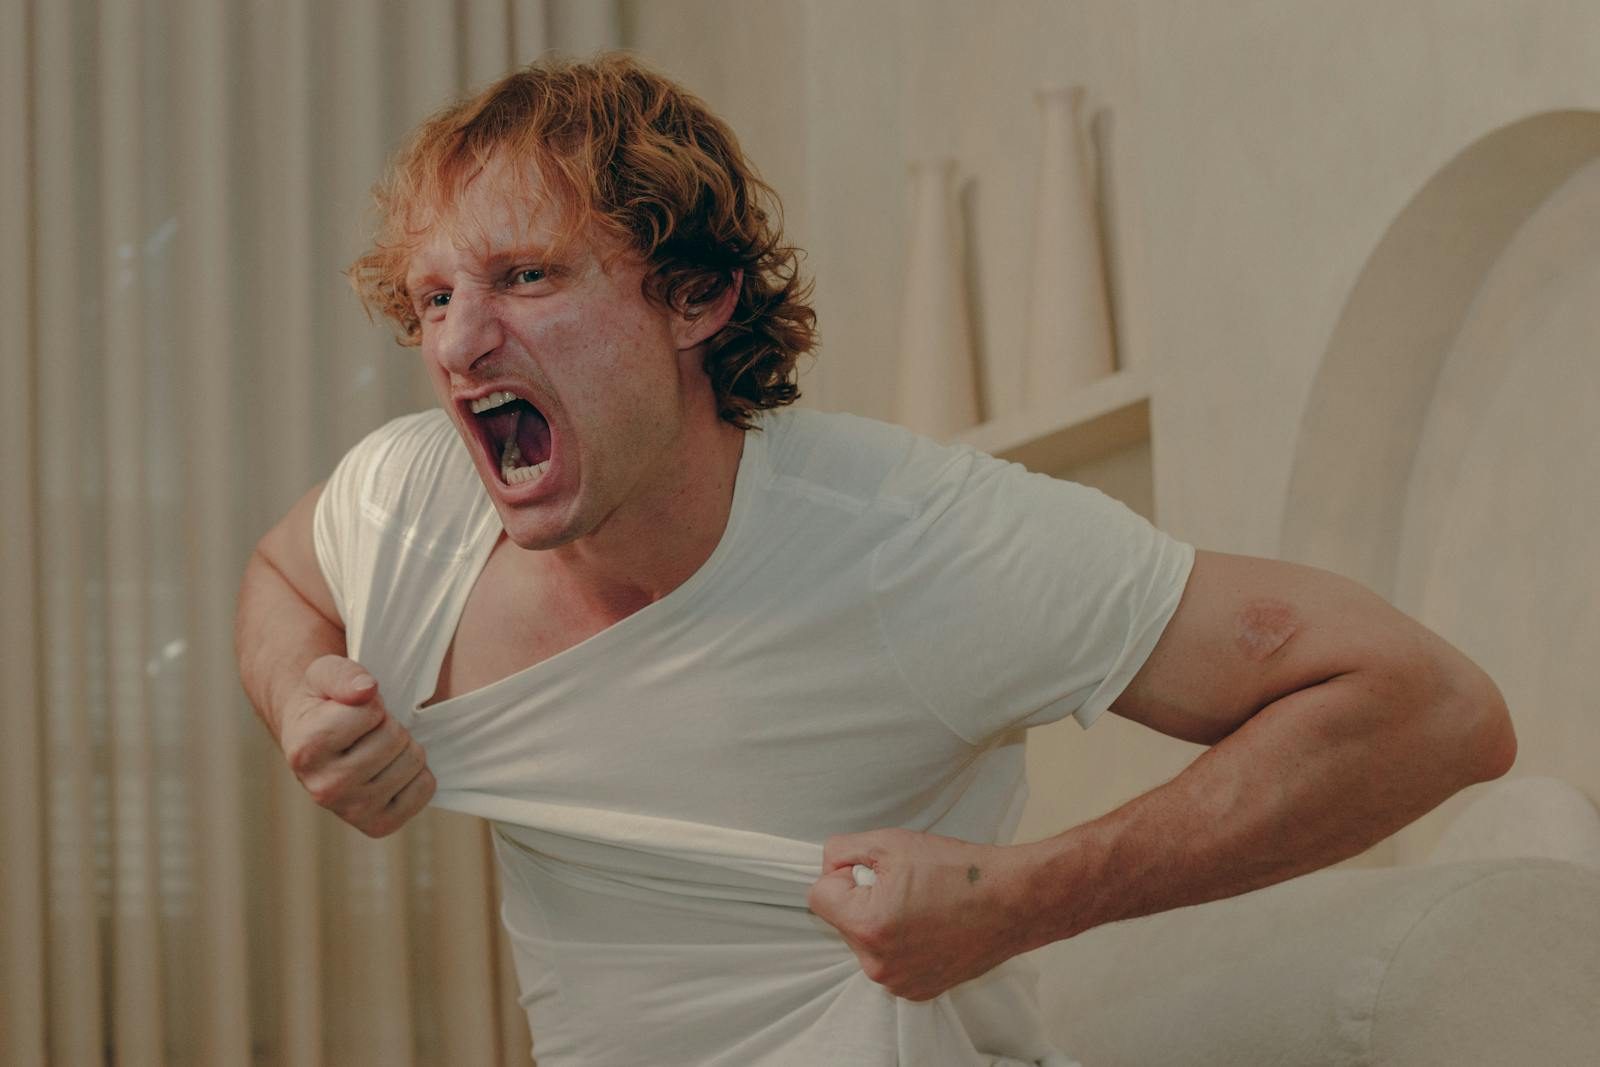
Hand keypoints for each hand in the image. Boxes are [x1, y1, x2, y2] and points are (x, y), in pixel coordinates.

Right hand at [279, 654, 435, 837]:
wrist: (315, 740)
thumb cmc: (324, 703)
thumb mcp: (325, 674)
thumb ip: (343, 674)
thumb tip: (367, 690)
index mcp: (306, 750)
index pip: (371, 712)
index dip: (371, 703)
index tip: (354, 709)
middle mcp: (324, 788)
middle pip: (395, 738)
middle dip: (388, 724)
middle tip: (368, 731)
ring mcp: (352, 811)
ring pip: (413, 760)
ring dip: (403, 746)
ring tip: (376, 747)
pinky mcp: (379, 825)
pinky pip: (425, 788)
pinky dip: (417, 772)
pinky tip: (389, 769)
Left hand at [805, 827, 1035, 1001]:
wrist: (1013, 901)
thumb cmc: (959, 870)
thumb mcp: (891, 843)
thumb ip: (843, 850)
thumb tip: (829, 866)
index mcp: (867, 926)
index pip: (819, 896)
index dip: (844, 874)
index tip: (875, 871)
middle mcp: (878, 964)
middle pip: (843, 921)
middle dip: (863, 900)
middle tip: (905, 886)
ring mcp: (898, 982)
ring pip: (866, 942)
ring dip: (881, 922)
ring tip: (922, 905)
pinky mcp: (917, 991)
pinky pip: (889, 961)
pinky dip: (901, 944)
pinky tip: (930, 926)